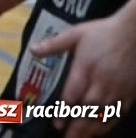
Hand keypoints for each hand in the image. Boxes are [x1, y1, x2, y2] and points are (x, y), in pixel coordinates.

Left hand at [30, 1, 135, 136]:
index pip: (73, 94)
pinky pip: (119, 112)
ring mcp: (117, 88)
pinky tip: (100, 130)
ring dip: (92, 128)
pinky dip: (109, 123)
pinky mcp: (129, 92)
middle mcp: (101, 81)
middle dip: (77, 125)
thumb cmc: (103, 32)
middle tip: (66, 137)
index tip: (56, 123)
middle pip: (88, 108)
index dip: (64, 111)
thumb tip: (33, 50)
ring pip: (104, 113)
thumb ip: (54, 44)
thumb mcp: (76, 33)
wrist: (134, 33)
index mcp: (85, 67)